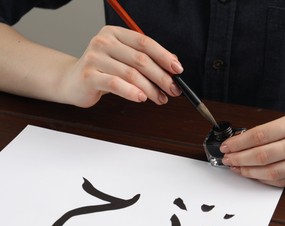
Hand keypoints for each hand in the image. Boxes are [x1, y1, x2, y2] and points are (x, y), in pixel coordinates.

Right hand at [62, 25, 182, 106]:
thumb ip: (145, 59)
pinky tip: (142, 98)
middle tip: (173, 89)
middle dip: (161, 77)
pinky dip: (132, 92)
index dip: (164, 56)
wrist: (72, 81)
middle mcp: (103, 42)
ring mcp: (95, 58)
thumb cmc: (103, 71)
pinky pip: (116, 84)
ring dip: (150, 89)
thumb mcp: (123, 60)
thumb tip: (173, 65)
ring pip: (131, 74)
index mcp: (115, 33)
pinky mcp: (89, 75)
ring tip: (160, 99)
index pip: (145, 42)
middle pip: (140, 59)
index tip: (178, 70)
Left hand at [220, 105, 284, 186]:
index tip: (226, 146)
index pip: (259, 136)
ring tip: (236, 168)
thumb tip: (245, 140)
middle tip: (226, 159)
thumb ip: (274, 129)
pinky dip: (265, 179)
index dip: (238, 143)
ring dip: (248, 172)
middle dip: (238, 159)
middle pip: (261, 156)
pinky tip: (254, 174)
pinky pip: (283, 181)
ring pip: (270, 173)